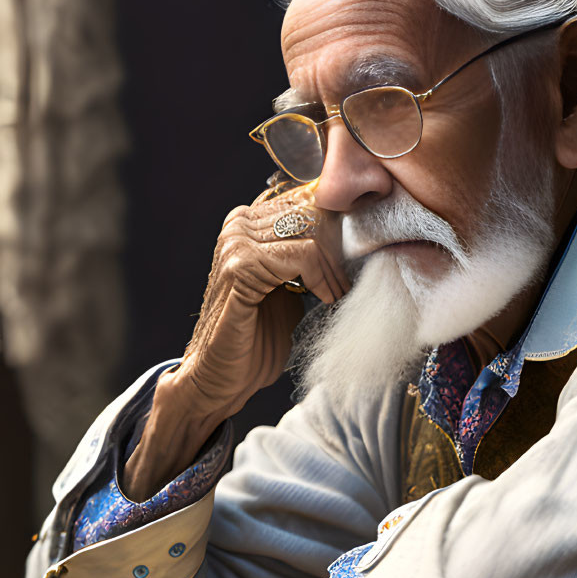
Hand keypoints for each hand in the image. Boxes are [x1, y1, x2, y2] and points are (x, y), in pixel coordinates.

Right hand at [121, 182, 348, 500]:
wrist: (222, 377)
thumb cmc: (256, 336)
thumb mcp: (288, 285)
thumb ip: (305, 256)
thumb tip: (348, 235)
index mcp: (248, 221)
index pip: (308, 200)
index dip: (338, 227)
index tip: (354, 258)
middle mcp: (238, 224)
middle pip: (313, 211)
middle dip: (339, 247)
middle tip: (346, 280)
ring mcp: (235, 243)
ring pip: (311, 231)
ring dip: (334, 266)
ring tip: (337, 292)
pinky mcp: (239, 266)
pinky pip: (302, 255)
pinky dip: (323, 277)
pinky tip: (326, 298)